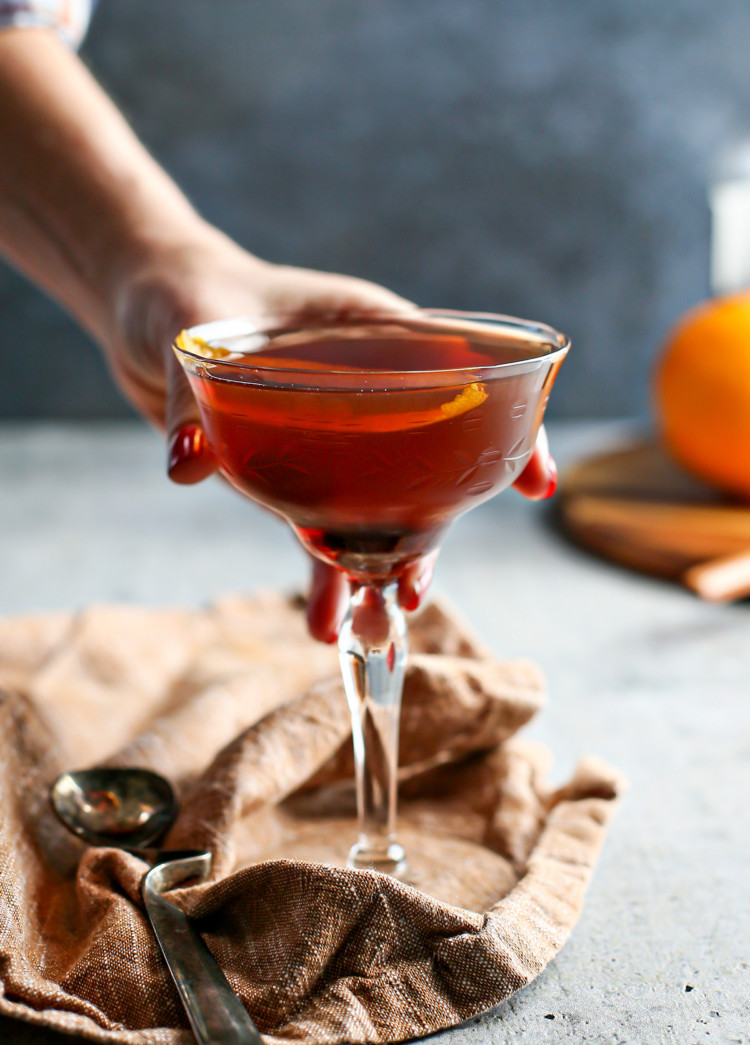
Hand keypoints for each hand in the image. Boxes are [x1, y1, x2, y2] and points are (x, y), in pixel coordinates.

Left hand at [109, 225, 556, 641]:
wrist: (148, 308)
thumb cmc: (182, 292)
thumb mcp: (188, 326)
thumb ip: (188, 393)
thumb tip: (187, 464)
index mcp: (370, 332)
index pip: (462, 377)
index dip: (510, 431)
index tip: (536, 484)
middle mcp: (366, 389)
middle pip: (424, 464)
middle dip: (427, 532)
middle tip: (413, 590)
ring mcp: (334, 436)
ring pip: (378, 509)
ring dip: (378, 569)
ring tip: (374, 625)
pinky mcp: (293, 470)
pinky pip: (319, 528)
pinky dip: (323, 575)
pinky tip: (324, 624)